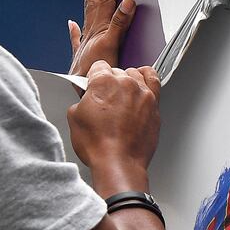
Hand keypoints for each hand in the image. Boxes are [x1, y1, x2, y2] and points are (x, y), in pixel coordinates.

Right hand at [67, 61, 160, 181]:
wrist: (118, 163)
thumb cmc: (99, 145)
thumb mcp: (75, 118)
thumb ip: (83, 100)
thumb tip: (87, 99)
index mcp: (103, 82)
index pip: (98, 66)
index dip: (94, 78)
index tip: (93, 86)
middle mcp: (125, 83)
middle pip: (117, 71)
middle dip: (110, 83)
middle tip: (105, 101)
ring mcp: (142, 93)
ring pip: (134, 75)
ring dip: (127, 82)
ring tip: (121, 97)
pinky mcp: (154, 104)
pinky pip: (154, 81)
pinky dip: (147, 78)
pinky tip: (142, 82)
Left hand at [69, 0, 135, 76]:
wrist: (79, 87)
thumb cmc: (94, 70)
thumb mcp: (112, 44)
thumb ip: (120, 23)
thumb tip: (127, 3)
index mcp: (100, 28)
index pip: (106, 1)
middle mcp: (91, 33)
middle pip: (94, 4)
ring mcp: (84, 43)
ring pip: (86, 16)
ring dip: (88, 1)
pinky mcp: (80, 54)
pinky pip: (76, 37)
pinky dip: (74, 29)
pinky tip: (71, 23)